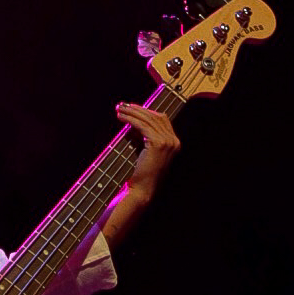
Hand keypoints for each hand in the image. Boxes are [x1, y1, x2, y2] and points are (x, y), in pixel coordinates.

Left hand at [99, 102, 180, 250]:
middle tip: (122, 105)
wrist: (143, 189)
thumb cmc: (142, 172)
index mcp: (174, 142)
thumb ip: (144, 135)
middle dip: (138, 109)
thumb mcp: (146, 150)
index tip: (131, 107)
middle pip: (155, 116)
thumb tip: (132, 120)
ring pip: (148, 119)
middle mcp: (174, 141)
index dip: (146, 111)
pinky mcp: (158, 143)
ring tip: (119, 109)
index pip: (161, 119)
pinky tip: (121, 117)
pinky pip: (142, 125)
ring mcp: (168, 142)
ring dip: (132, 112)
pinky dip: (130, 119)